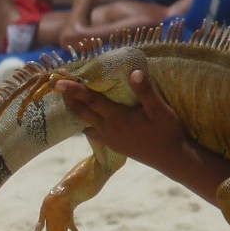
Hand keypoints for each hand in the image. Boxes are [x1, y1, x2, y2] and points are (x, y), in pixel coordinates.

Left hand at [53, 68, 187, 169]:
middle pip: (80, 111)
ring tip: (69, 97)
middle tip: (58, 83)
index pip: (90, 100)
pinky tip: (88, 116)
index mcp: (117, 118)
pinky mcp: (112, 144)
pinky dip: (84, 121)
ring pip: (83, 122)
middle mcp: (108, 129)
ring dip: (75, 109)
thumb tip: (134, 72)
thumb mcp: (160, 110)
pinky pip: (91, 131)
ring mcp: (109, 138)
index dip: (73, 89)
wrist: (171, 159)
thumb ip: (145, 91)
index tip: (58, 81)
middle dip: (68, 97)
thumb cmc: (167, 132)